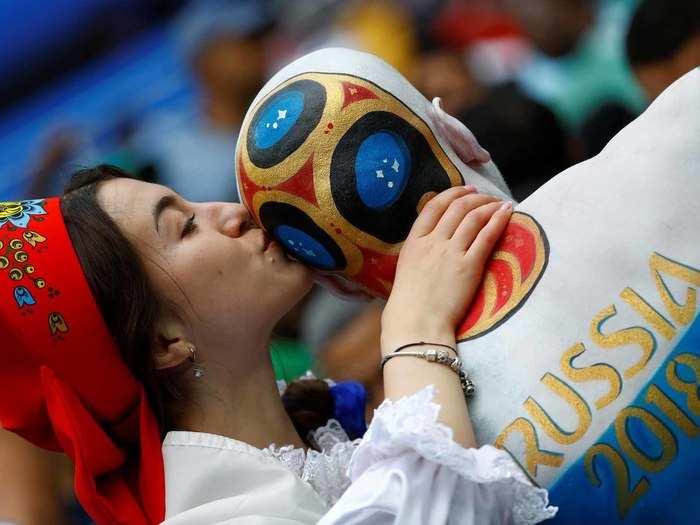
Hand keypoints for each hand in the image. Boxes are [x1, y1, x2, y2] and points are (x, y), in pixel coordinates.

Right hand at [381, 186, 511, 352]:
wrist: (417, 323)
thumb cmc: (409, 304)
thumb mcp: (407, 268)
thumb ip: (421, 251)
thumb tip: (436, 241)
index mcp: (414, 242)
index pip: (433, 207)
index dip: (452, 193)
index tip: (466, 190)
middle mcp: (432, 242)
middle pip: (456, 208)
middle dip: (474, 197)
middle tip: (486, 196)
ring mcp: (451, 252)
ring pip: (473, 217)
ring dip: (489, 205)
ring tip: (500, 203)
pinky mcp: (469, 266)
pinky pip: (486, 236)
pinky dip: (498, 220)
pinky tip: (507, 213)